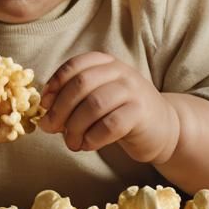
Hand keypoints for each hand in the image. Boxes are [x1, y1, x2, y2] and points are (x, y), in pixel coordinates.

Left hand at [40, 52, 179, 162]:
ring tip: (71, 142)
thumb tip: (44, 117)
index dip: (55, 84)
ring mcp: (133, 91)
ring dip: (75, 127)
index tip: (45, 104)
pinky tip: (87, 145)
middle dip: (60, 108)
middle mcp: (121, 72)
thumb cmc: (122, 113)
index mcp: (106, 63)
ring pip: (94, 105)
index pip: (75, 65)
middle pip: (81, 84)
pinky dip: (92, 138)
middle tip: (51, 128)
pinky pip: (110, 125)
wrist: (164, 128)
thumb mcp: (98, 98)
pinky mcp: (141, 114)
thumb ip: (73, 101)